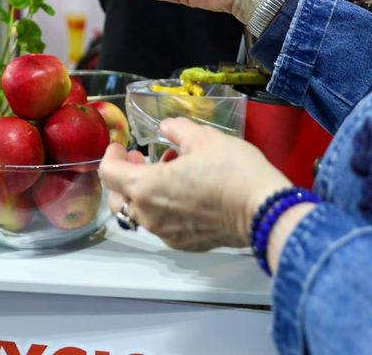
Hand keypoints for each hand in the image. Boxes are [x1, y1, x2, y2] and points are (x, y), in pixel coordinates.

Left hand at [98, 118, 289, 250]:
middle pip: (117, 199)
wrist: (263, 211)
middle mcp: (149, 215)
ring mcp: (166, 233)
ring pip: (139, 214)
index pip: (109, 173)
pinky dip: (163, 209)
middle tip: (140, 159)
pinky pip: (161, 226)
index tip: (120, 146)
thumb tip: (166, 127)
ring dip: (145, 193)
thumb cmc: (232, 171)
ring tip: (169, 174)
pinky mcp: (185, 244)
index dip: (110, 156)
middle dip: (124, 178)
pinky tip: (185, 194)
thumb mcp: (204, 138)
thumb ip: (178, 129)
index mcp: (147, 187)